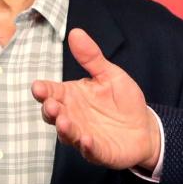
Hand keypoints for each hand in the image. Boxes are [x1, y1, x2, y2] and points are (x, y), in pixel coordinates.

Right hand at [33, 28, 160, 170]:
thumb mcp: (110, 74)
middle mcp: (73, 116)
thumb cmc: (123, 100)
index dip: (43, 91)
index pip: (52, 92)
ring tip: (64, 121)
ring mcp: (83, 135)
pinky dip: (86, 146)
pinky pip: (89, 150)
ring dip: (65, 129)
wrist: (144, 127)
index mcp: (71, 96)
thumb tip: (75, 32)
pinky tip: (86, 139)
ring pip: (68, 134)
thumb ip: (92, 58)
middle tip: (50, 104)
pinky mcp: (98, 151)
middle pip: (54, 115)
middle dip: (50, 110)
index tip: (37, 87)